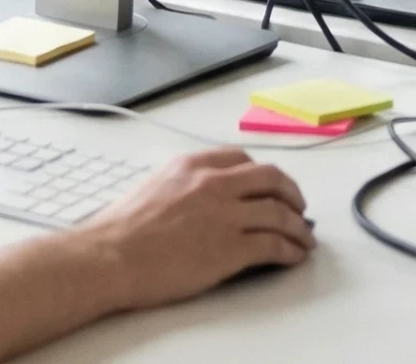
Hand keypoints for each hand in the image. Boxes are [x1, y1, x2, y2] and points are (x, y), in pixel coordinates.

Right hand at [82, 149, 312, 308]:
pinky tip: (293, 256)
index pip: (242, 159)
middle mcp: (215, 183)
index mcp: (195, 164)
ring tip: (304, 237)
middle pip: (271, 178)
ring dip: (298, 226)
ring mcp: (225, 215)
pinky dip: (289, 250)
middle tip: (298, 206)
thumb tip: (199, 196)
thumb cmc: (121, 228)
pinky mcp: (229, 249)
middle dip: (291, 192)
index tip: (270, 185)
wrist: (111, 256)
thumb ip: (184, 183)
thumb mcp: (155, 184)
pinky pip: (273, 245)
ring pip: (279, 212)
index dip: (263, 175)